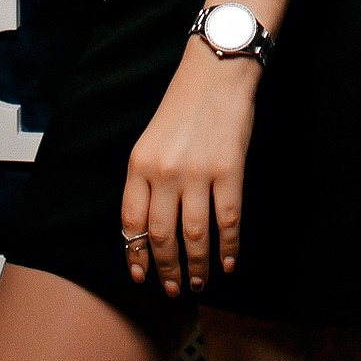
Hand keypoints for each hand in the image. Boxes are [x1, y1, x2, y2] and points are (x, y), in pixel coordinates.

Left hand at [121, 36, 260, 295]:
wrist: (217, 71)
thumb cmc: (185, 104)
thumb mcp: (152, 138)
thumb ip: (148, 178)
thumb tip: (151, 226)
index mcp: (139, 163)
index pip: (132, 222)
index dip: (135, 254)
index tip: (140, 275)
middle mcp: (164, 172)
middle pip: (161, 236)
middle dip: (166, 269)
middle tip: (172, 289)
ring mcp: (197, 172)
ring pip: (193, 236)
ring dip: (196, 267)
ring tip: (199, 283)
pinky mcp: (229, 170)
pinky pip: (227, 220)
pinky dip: (228, 247)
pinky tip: (228, 262)